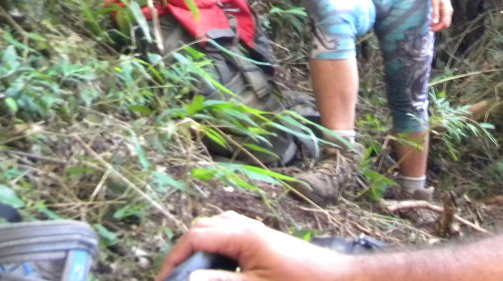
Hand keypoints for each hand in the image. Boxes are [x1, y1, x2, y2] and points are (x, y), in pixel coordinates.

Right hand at [157, 212, 349, 280]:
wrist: (337, 279)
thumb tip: (190, 278)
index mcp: (243, 235)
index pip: (196, 235)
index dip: (175, 258)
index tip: (165, 280)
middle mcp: (249, 226)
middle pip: (204, 228)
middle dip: (186, 251)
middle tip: (177, 278)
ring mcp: (258, 232)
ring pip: (218, 229)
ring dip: (202, 248)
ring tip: (195, 274)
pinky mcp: (265, 241)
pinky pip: (233, 236)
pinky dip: (218, 248)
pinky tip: (219, 270)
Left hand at [428, 0, 452, 32]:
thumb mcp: (434, 3)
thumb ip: (435, 13)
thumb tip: (434, 22)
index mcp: (447, 10)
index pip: (445, 23)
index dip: (438, 28)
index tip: (431, 29)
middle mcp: (449, 12)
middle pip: (446, 24)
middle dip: (438, 27)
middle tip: (430, 28)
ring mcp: (448, 11)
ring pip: (445, 22)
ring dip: (438, 25)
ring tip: (430, 25)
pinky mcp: (446, 10)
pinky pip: (444, 18)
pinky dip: (439, 21)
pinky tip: (433, 21)